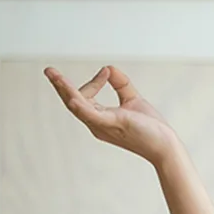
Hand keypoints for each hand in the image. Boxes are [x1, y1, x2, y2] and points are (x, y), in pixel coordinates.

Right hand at [44, 65, 179, 165]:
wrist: (165, 145)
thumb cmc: (150, 127)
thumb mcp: (132, 100)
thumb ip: (121, 84)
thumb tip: (107, 67)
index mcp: (100, 118)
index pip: (85, 97)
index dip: (94, 81)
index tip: (107, 72)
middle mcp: (96, 123)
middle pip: (73, 101)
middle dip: (60, 86)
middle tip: (48, 71)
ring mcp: (102, 125)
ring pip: (77, 106)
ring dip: (65, 90)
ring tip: (54, 76)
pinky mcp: (112, 125)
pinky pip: (91, 115)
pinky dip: (81, 106)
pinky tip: (73, 98)